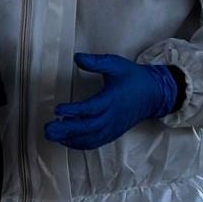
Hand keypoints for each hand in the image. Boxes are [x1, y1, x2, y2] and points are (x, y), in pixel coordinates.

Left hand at [44, 52, 179, 149]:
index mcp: (112, 99)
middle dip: (66, 129)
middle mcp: (113, 116)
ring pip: (90, 138)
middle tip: (47, 128)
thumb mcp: (116, 64)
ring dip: (70, 139)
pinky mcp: (114, 133)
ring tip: (52, 135)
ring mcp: (113, 127)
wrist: (154, 94)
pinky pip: (95, 142)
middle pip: (87, 127)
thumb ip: (96, 62)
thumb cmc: (133, 77)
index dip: (73, 110)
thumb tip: (77, 57)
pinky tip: (66, 140)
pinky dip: (80, 144)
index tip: (57, 109)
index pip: (91, 108)